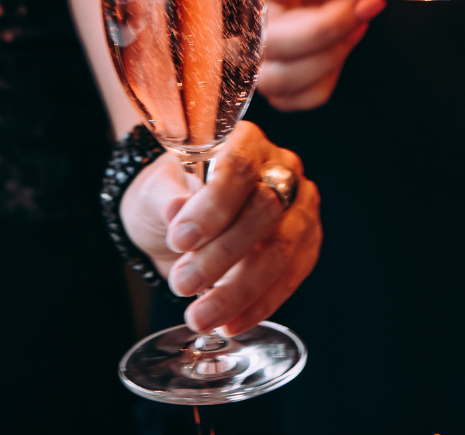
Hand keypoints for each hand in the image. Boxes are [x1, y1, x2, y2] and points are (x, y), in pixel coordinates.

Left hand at [120, 121, 320, 334]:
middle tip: (181, 283)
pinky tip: (231, 323)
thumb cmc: (172, 197)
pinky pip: (292, 276)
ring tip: (201, 316)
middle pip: (266, 209)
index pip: (240, 167)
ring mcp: (301, 206)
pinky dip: (260, 304)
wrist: (186, 223)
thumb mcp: (157, 192)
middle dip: (222, 253)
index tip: (181, 239)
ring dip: (241, 289)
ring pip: (284, 248)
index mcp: (247, 141)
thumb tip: (178, 210)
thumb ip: (167, 199)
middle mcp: (283, 168)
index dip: (213, 206)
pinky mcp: (307, 242)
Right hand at [257, 0, 390, 110]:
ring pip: (282, 77)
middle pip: (275, 37)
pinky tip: (344, 43)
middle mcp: (234, 4)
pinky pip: (291, 96)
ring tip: (361, 20)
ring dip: (332, 55)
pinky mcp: (267, 66)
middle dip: (334, 23)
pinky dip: (323, 79)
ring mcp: (245, 42)